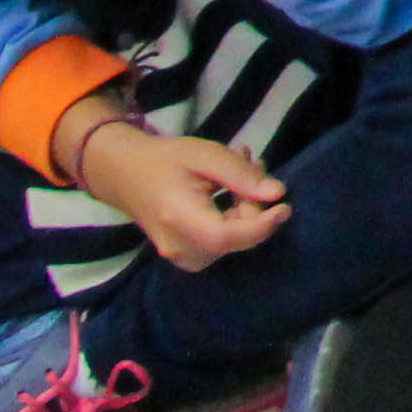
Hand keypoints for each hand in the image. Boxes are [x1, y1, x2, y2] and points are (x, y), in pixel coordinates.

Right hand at [86, 121, 289, 270]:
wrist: (125, 175)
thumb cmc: (165, 160)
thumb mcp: (205, 154)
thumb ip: (241, 174)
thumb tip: (278, 192)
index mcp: (179, 218)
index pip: (226, 236)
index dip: (261, 226)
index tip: (285, 206)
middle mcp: (178, 247)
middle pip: (235, 237)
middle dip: (253, 203)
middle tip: (252, 162)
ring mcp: (179, 257)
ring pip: (232, 240)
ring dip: (245, 209)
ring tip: (238, 172)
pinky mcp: (185, 257)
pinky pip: (221, 243)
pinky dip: (233, 218)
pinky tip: (229, 191)